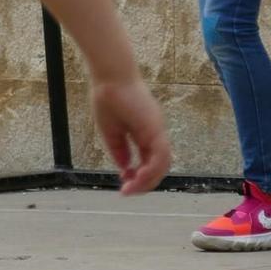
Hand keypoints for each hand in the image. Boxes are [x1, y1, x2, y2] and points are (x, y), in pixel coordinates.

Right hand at [90, 74, 170, 195]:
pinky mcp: (155, 128)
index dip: (139, 177)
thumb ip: (120, 151)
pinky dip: (150, 170)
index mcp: (145, 133)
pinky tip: (136, 177)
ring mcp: (157, 130)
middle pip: (159, 166)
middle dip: (145, 183)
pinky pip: (160, 156)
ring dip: (148, 180)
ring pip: (162, 164)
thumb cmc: (108, 98)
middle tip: (127, 191)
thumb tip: (125, 170)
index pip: (149, 161)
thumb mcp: (112, 132)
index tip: (124, 185)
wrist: (109, 77)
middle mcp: (155, 133)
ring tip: (130, 188)